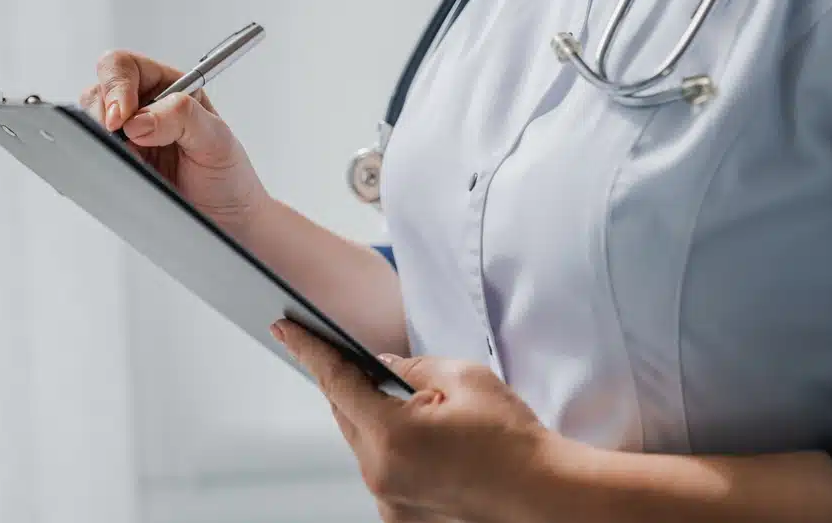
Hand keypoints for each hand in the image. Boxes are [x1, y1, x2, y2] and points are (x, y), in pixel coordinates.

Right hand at [83, 50, 269, 235]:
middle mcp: (145, 108)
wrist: (227, 222)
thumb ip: (182, 117)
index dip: (117, 86)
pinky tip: (122, 170)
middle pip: (98, 90)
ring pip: (89, 121)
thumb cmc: (229, 177)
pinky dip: (96, 159)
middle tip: (120, 140)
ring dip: (101, 138)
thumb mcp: (217, 140)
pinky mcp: (119, 163)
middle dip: (103, 112)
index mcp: (170, 87)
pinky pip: (92, 153)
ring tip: (133, 159)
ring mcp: (128, 137)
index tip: (122, 117)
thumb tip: (138, 120)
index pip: (126, 66)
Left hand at [271, 319, 555, 522]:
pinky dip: (390, 447)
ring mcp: (389, 502)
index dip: (308, 349)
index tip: (284, 328)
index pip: (335, 381)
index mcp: (391, 436)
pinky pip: (380, 469)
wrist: (547, 496)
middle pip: (345, 413)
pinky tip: (422, 440)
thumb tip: (382, 366)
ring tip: (415, 408)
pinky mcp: (401, 516)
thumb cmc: (514, 440)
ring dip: (374, 418)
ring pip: (362, 443)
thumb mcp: (463, 378)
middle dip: (351, 384)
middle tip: (369, 364)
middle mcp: (380, 475)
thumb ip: (410, 366)